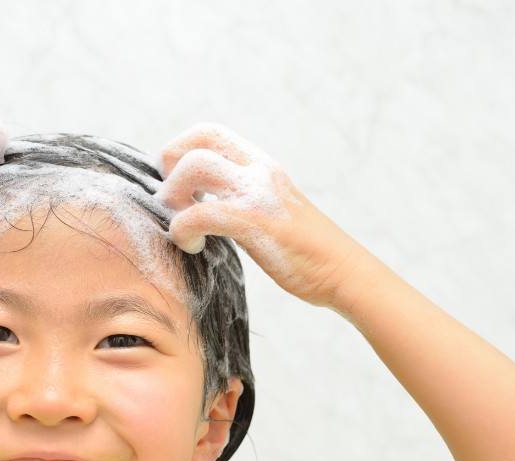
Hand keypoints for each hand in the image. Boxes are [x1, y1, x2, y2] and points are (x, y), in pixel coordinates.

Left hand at [156, 123, 374, 308]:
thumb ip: (240, 197)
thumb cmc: (304, 251)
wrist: (344, 273)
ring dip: (174, 197)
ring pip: (194, 166)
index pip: (209, 132)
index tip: (177, 185)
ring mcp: (258, 193)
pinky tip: (193, 247)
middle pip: (197, 140)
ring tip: (183, 227)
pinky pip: (200, 212)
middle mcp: (260, 170)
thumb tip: (200, 201)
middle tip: (174, 204)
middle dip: (170, 169)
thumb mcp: (269, 210)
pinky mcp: (255, 222)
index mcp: (262, 165)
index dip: (180, 151)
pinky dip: (183, 229)